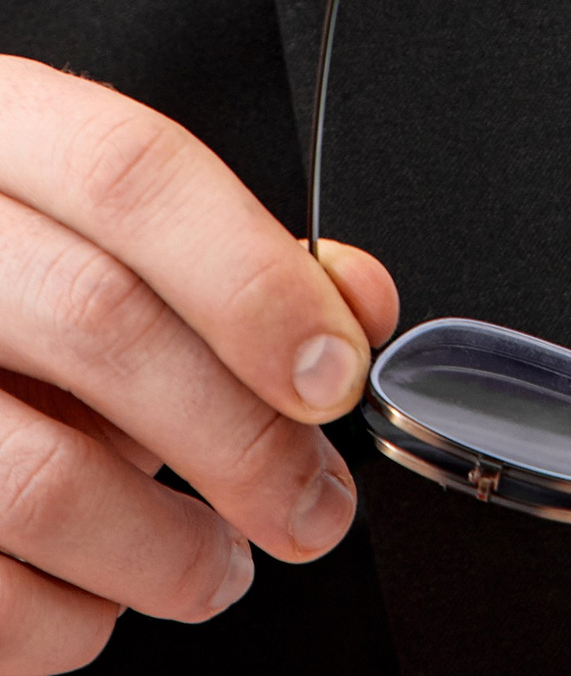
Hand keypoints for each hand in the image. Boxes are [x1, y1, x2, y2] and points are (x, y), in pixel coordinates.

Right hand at [0, 57, 398, 671]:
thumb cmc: (22, 276)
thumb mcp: (111, 230)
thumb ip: (236, 252)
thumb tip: (354, 308)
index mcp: (5, 132)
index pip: (134, 175)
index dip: (250, 276)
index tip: (333, 372)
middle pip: (101, 321)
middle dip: (242, 435)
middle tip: (311, 503)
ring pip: (41, 479)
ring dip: (165, 550)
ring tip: (217, 566)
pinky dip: (69, 618)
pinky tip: (107, 596)